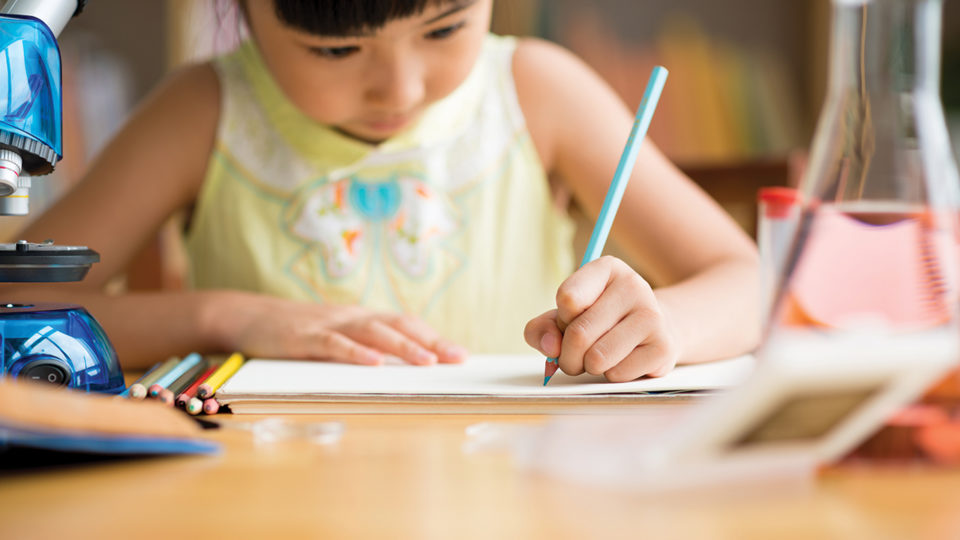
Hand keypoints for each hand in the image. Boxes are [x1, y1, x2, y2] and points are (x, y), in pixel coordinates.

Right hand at [215, 292, 466, 365]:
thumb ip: (363, 345)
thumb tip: (399, 364)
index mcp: (362, 318)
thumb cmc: (295, 332)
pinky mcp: (304, 337)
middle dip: (430, 342)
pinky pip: (334, 344)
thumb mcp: (335, 336)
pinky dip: (355, 352)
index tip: (461, 355)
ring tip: (427, 362)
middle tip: (456, 358)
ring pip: (373, 332)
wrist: (247, 315)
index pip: (406, 324)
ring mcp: (329, 324)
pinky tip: (374, 363)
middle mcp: (351, 316)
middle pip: (398, 325)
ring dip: (402, 347)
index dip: (434, 337)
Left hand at [524, 256, 679, 381]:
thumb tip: (550, 348)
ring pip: (597, 359)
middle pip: (579, 334)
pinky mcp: (663, 348)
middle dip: (568, 355)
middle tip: (576, 353)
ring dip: (588, 367)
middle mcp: (633, 286)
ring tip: (599, 355)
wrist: (653, 329)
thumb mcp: (566, 316)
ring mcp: (652, 316)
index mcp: (607, 268)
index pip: (567, 298)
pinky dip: (611, 375)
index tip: (571, 319)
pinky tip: (623, 360)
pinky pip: (617, 375)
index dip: (561, 320)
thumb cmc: (600, 321)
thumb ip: (543, 328)